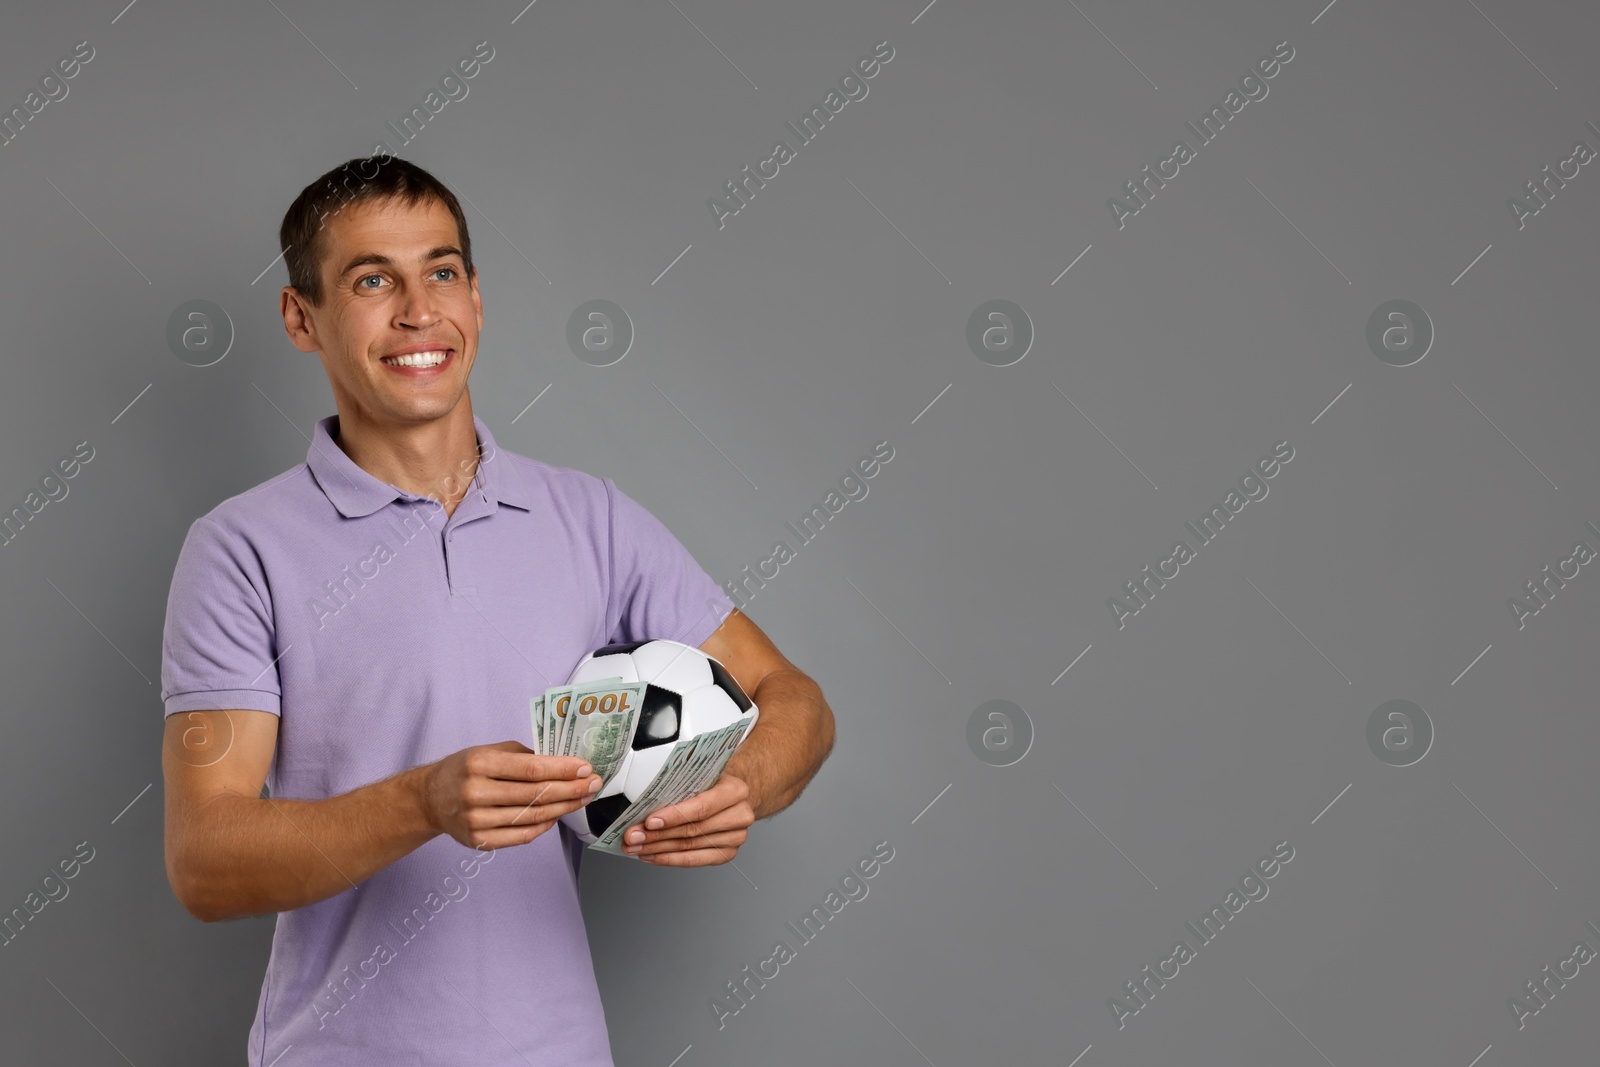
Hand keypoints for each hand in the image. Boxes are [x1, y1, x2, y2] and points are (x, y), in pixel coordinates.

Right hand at [420, 741, 601, 850]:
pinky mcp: (478, 841)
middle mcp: (476, 792)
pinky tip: (557, 815)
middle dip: (571, 789)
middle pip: (537, 794)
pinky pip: (521, 835)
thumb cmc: (464, 770)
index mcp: (480, 763)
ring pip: (533, 817)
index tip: (585, 767)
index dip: (563, 769)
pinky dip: (544, 826)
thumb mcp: (488, 751)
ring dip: (564, 808)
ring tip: (582, 798)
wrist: (430, 798)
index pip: (532, 768)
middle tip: (593, 784)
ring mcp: (476, 820)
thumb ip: (523, 755)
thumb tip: (563, 763)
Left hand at [622, 773, 753, 865]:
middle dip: (657, 835)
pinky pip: (693, 861)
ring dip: (658, 849)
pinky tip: (651, 855)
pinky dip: (669, 859)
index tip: (650, 821)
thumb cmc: (713, 781)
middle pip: (693, 831)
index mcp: (736, 790)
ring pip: (690, 848)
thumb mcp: (701, 770)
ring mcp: (735, 837)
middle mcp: (740, 815)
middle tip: (633, 836)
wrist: (733, 794)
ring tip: (636, 847)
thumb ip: (681, 779)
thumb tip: (645, 793)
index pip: (702, 807)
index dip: (674, 816)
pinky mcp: (726, 853)